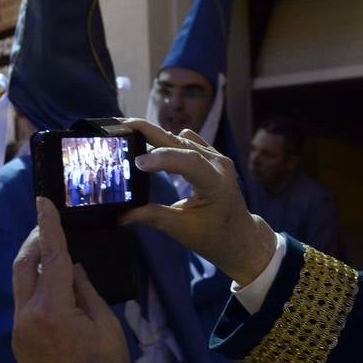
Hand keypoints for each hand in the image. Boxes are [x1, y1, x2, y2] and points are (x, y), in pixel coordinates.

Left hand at [12, 198, 131, 362]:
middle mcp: (26, 316)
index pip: (49, 255)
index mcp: (51, 309)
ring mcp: (18, 331)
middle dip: (34, 241)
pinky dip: (34, 285)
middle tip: (49, 223)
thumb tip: (71, 269)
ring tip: (51, 248)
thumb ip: (86, 292)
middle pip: (23, 266)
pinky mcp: (19, 344)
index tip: (42, 200)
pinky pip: (23, 303)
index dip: (48, 225)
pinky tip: (51, 283)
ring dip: (32, 263)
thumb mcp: (107, 329)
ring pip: (19, 284)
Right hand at [119, 119, 277, 285]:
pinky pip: (186, 140)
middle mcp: (218, 164)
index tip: (137, 162)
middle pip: (181, 141)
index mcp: (216, 183)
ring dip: (156, 136)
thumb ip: (153, 218)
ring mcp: (215, 157)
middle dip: (150, 131)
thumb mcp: (182, 230)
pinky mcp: (210, 156)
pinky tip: (150, 147)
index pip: (189, 161)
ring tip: (130, 136)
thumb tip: (122, 215)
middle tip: (122, 126)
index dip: (162, 158)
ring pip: (181, 138)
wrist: (240, 237)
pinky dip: (166, 141)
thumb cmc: (215, 237)